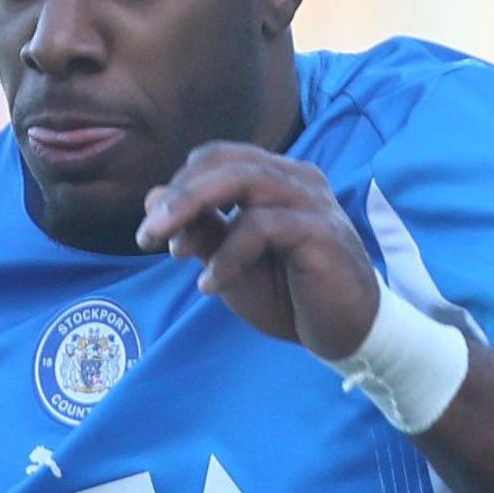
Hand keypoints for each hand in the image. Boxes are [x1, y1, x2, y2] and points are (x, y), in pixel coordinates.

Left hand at [134, 142, 380, 360]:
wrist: (346, 334)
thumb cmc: (290, 295)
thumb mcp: (232, 262)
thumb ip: (201, 230)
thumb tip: (153, 199)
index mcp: (277, 179)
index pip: (219, 158)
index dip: (180, 184)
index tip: (151, 226)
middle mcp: (296, 180)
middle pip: (227, 162)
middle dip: (179, 195)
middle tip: (146, 234)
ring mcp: (312, 202)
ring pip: (244, 181)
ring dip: (196, 212)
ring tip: (171, 251)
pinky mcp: (321, 233)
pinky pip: (262, 227)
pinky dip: (228, 255)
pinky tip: (210, 286)